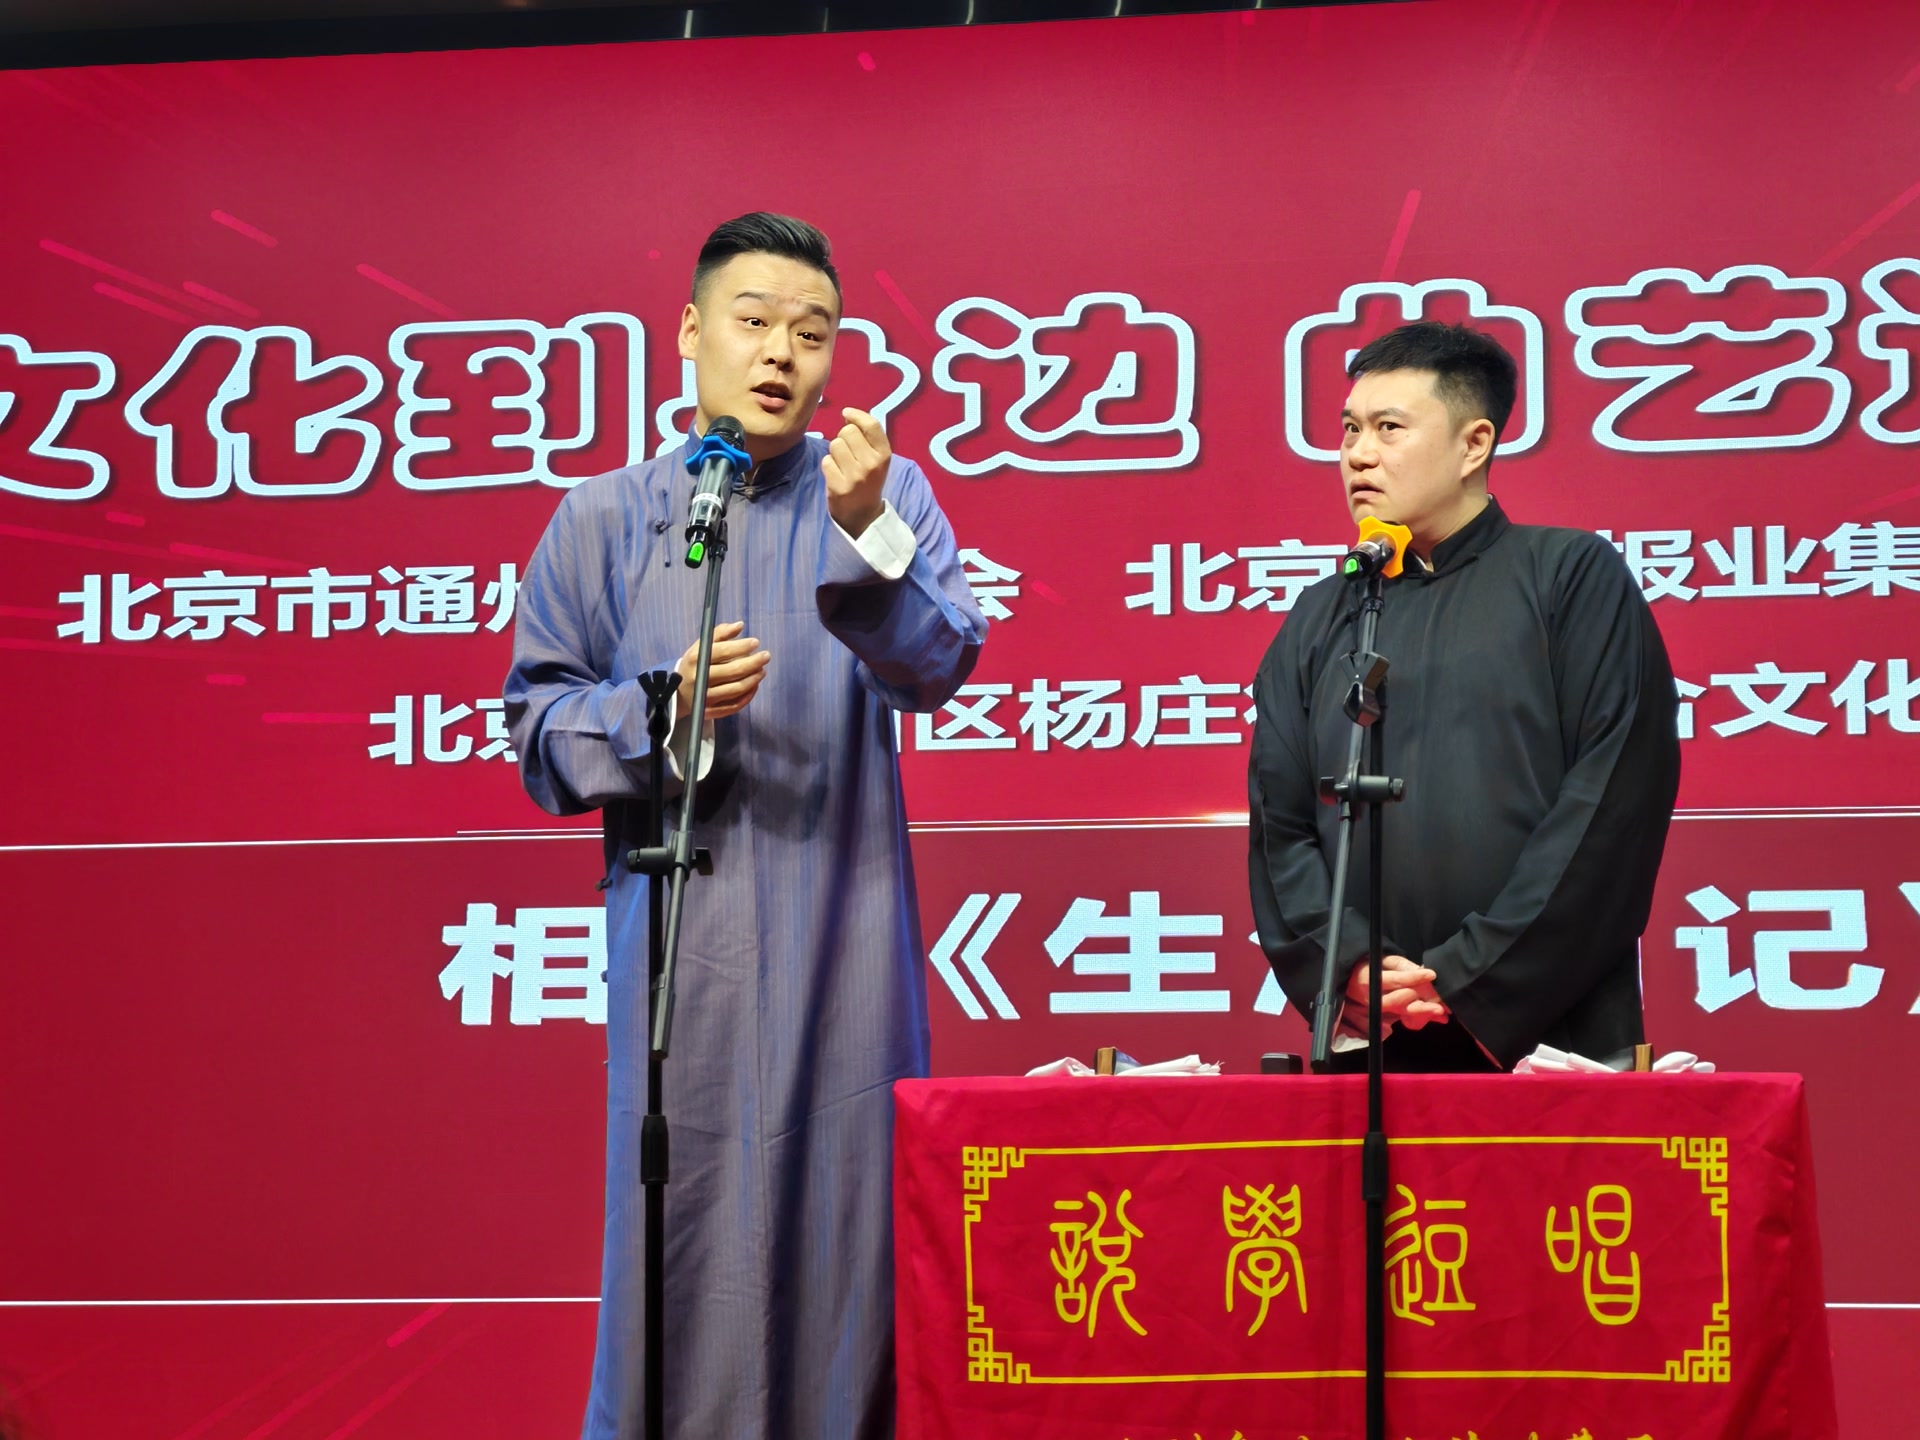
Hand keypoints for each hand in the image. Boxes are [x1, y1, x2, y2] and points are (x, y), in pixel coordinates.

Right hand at [674, 621, 769, 721]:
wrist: (678, 692)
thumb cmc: (694, 664)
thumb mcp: (701, 646)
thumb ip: (720, 633)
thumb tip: (740, 625)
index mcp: (696, 659)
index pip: (723, 651)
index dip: (741, 646)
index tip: (756, 642)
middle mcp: (700, 678)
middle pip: (732, 671)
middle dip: (753, 663)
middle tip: (766, 656)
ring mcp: (705, 697)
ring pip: (736, 689)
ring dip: (753, 679)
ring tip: (762, 670)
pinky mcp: (710, 711)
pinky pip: (734, 705)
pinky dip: (748, 696)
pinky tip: (754, 686)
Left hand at [822, 407, 889, 537]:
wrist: (863, 515)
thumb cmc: (869, 479)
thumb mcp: (877, 458)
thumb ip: (868, 437)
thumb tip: (848, 414)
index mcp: (884, 455)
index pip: (871, 425)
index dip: (856, 415)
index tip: (846, 413)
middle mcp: (872, 464)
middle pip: (847, 431)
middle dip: (844, 436)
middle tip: (848, 451)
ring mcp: (855, 477)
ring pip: (834, 444)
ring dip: (835, 451)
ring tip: (842, 464)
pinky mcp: (839, 486)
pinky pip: (826, 461)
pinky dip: (828, 465)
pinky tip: (836, 475)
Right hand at [1345, 954, 1450, 1029]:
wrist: (1354, 979)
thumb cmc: (1371, 965)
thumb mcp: (1384, 959)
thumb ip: (1401, 965)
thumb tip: (1420, 970)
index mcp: (1370, 980)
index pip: (1395, 980)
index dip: (1414, 977)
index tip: (1432, 974)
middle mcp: (1374, 998)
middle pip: (1398, 1002)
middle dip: (1420, 1001)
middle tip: (1439, 1000)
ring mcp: (1381, 1008)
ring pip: (1403, 1012)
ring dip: (1424, 1012)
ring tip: (1442, 1012)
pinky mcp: (1389, 1014)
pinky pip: (1407, 1017)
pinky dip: (1424, 1017)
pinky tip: (1439, 1017)